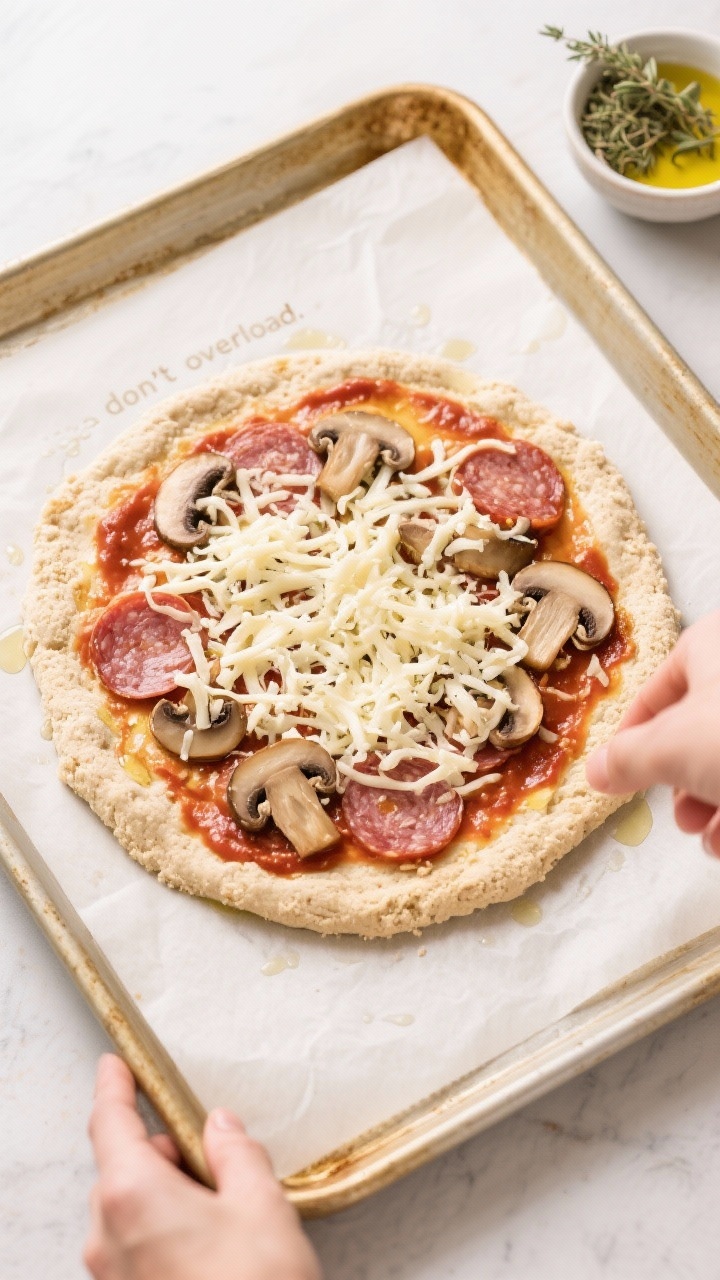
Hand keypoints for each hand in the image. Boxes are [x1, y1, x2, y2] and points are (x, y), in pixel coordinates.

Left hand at [84, 1054, 321, 1279]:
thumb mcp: (262, 1207)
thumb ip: (238, 1154)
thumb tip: (221, 1127)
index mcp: (132, 1196)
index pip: (109, 1123)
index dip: (113, 1088)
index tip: (114, 1066)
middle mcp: (109, 1237)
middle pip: (121, 1170)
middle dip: (160, 1152)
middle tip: (208, 1150)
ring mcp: (114, 1279)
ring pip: (129, 1213)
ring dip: (165, 1196)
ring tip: (223, 1207)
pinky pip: (137, 1250)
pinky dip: (165, 1232)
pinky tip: (214, 1245)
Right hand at [586, 611, 719, 855]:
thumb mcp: (672, 747)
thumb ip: (627, 758)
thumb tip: (597, 769)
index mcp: (714, 643)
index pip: (659, 689)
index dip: (634, 736)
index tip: (622, 773)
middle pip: (702, 726)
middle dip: (684, 781)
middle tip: (680, 814)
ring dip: (714, 801)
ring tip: (710, 836)